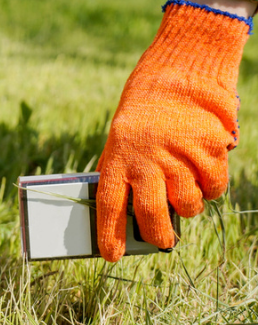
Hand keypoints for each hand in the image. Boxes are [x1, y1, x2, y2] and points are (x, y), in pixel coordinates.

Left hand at [96, 0, 249, 261]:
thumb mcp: (123, 139)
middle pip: (150, 213)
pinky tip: (206, 177)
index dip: (109, 234)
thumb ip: (128, 173)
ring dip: (188, 208)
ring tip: (185, 198)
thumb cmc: (145, 112)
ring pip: (187, 204)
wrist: (180, 68)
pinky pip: (214, 186)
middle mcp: (146, 159)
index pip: (109, 205)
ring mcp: (178, 155)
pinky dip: (212, 189)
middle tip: (163, 242)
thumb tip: (137, 215)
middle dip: (157, 234)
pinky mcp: (208, 148)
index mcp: (117, 157)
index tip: (111, 256)